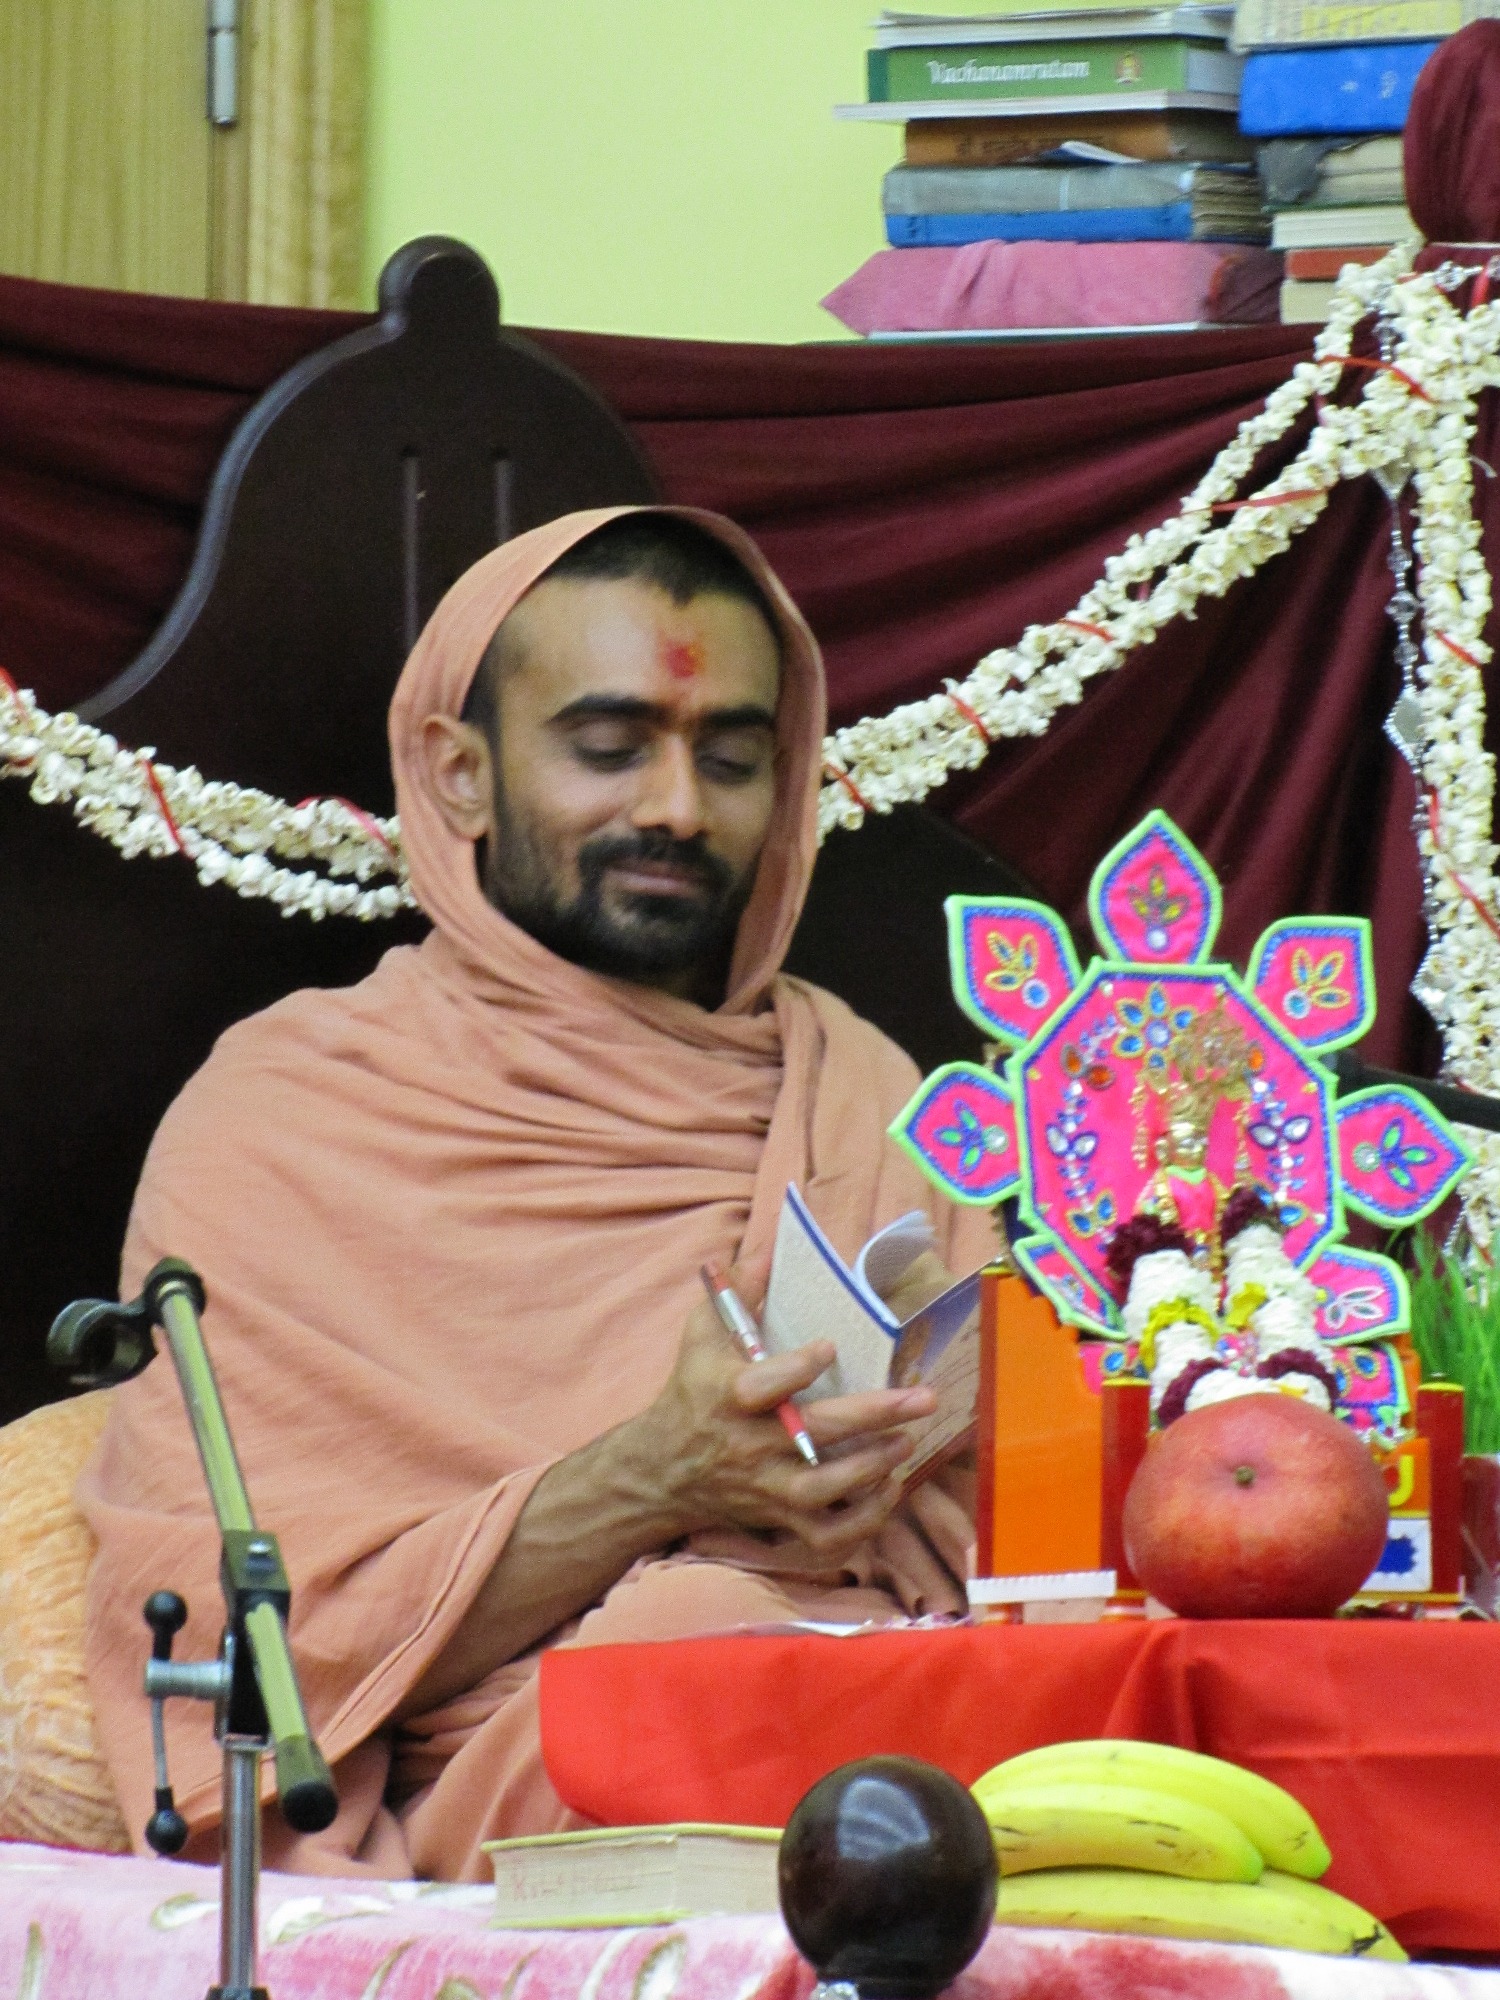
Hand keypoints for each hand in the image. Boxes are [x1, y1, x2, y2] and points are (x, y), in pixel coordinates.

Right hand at [628, 1264, 937, 1568]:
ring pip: (825, 1489)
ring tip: (906, 1441)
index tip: (831, 1346)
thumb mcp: (703, 1336)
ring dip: (873, 1466)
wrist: (664, 1470)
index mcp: (729, 1396)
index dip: (796, 1368)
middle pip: (816, 1434)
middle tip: (921, 1398)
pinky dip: (864, 1522)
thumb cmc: (692, 1392)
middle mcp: (751, 1444)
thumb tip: (771, 1250)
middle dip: (873, 1415)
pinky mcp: (781, 1518)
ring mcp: (768, 1487)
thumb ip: (739, 1293)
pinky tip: (889, 1491)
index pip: (762, 1384)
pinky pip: (828, 1535)